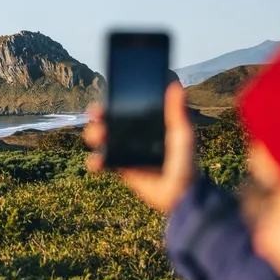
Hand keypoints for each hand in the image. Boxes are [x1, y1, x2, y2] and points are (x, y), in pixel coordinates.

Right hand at [84, 82, 196, 212]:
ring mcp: (126, 151)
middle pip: (109, 121)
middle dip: (98, 116)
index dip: (115, 101)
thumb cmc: (186, 162)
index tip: (108, 94)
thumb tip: (176, 85)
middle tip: (96, 114)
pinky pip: (102, 162)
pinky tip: (98, 163)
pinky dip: (95, 162)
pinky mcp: (121, 168)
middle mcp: (134, 135)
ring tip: (99, 138)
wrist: (180, 194)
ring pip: (101, 138)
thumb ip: (177, 112)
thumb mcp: (182, 135)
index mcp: (148, 124)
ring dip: (94, 135)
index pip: (127, 108)